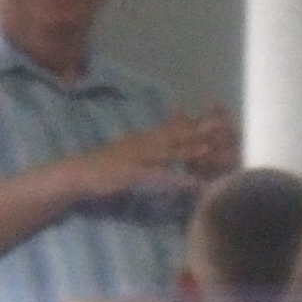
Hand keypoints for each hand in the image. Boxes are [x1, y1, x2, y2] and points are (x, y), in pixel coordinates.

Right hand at [87, 109, 240, 199]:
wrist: (77, 173)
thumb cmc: (103, 166)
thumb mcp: (128, 151)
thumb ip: (147, 146)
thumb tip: (164, 143)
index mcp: (144, 138)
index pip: (174, 127)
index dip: (196, 122)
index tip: (217, 118)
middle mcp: (143, 143)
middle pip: (176, 135)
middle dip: (199, 130)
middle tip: (224, 125)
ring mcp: (137, 158)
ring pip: (169, 152)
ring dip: (190, 149)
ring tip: (212, 147)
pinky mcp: (132, 174)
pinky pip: (159, 176)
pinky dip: (177, 180)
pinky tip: (193, 184)